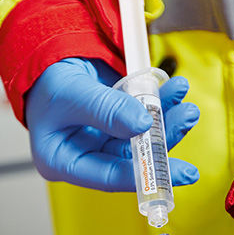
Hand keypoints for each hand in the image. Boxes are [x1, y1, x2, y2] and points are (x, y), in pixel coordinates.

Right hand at [25, 57, 199, 190]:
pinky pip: (144, 119)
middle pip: (131, 158)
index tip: (176, 171)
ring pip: (142, 138)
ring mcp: (104, 140)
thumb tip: (143, 124)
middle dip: (163, 141)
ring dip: (168, 122)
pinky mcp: (118, 123)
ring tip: (186, 106)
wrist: (48, 58)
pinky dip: (162, 105)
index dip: (144, 174)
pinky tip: (175, 92)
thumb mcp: (71, 93)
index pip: (108, 176)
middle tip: (187, 121)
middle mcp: (85, 157)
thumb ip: (106, 109)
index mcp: (62, 161)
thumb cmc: (46, 81)